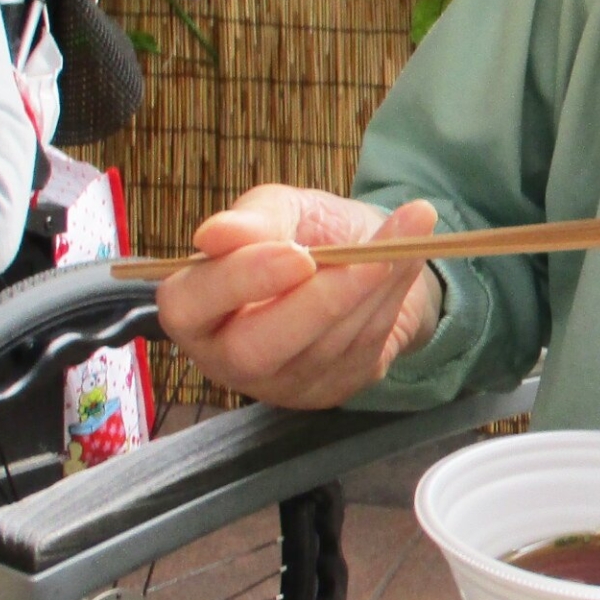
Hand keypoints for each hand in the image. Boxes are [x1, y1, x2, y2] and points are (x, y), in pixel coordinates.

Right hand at [152, 184, 444, 407]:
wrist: (360, 255)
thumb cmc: (302, 232)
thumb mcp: (279, 209)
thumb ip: (252, 219)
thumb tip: (216, 235)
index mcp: (194, 308)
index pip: (190, 308)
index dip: (239, 282)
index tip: (297, 254)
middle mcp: (228, 359)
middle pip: (255, 350)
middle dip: (319, 301)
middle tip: (369, 255)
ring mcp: (282, 384)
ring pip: (324, 346)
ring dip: (373, 285)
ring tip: (410, 227)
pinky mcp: (331, 390)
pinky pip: (364, 347)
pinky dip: (393, 293)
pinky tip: (410, 253)